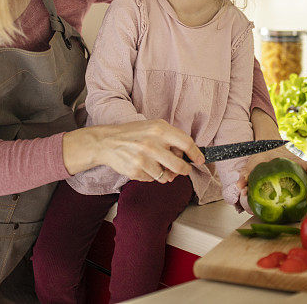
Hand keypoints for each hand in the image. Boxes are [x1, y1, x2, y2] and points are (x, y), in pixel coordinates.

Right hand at [63, 119, 204, 182]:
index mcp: (159, 129)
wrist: (107, 142)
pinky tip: (143, 166)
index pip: (186, 143)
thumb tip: (187, 154)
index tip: (200, 160)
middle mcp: (152, 144)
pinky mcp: (135, 171)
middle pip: (179, 166)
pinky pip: (152, 179)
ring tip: (157, 165)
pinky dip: (151, 176)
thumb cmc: (133, 133)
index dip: (196, 154)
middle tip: (182, 169)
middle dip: (184, 170)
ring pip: (166, 176)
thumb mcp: (153, 127)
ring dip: (166, 174)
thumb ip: (170, 137)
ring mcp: (143, 159)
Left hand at [236, 146, 306, 216]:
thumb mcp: (256, 160)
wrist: (268, 151)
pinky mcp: (302, 190)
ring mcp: (306, 182)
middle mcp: (305, 173)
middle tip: (303, 214)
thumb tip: (241, 187)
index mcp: (298, 163)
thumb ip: (248, 172)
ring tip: (301, 218)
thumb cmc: (265, 155)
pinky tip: (297, 216)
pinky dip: (306, 208)